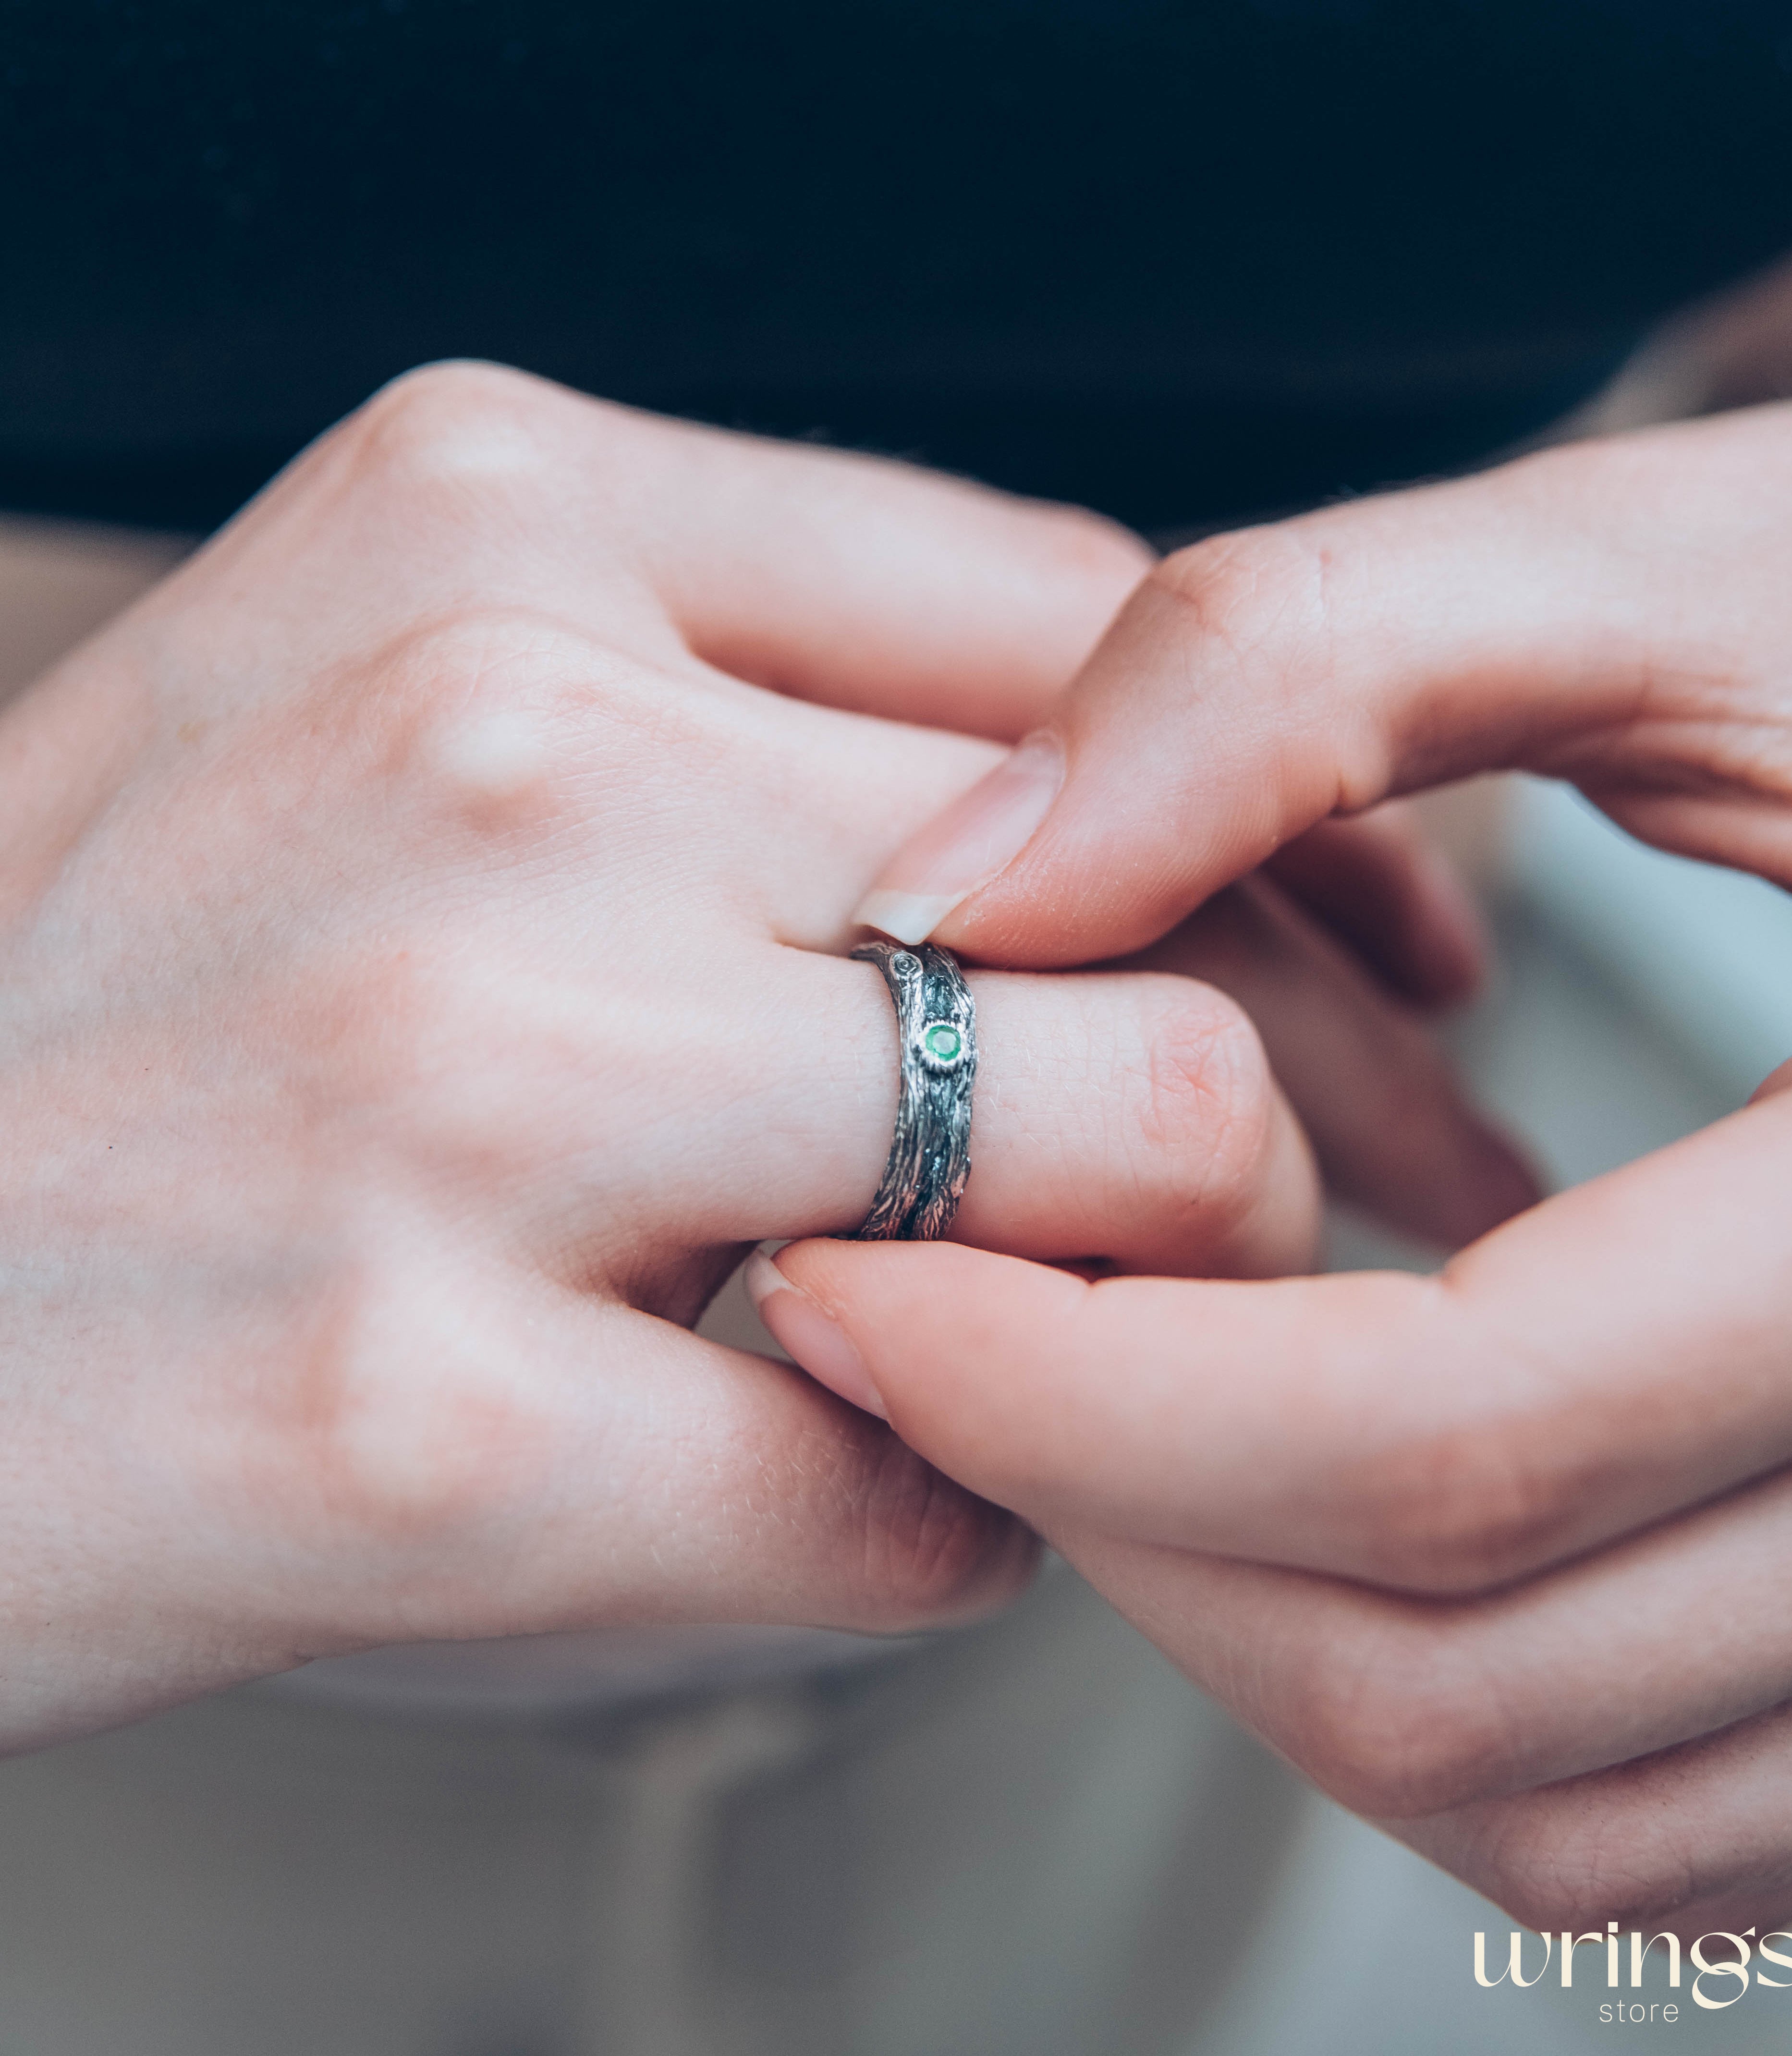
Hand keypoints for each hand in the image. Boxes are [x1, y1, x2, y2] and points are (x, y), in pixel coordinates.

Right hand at [0, 361, 1358, 1751]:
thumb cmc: (126, 1012)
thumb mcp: (376, 711)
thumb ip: (735, 708)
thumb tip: (1132, 836)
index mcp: (493, 523)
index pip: (1089, 645)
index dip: (1296, 820)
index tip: (1394, 948)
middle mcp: (489, 749)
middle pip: (1157, 908)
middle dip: (1303, 1098)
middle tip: (1328, 1210)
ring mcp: (457, 1077)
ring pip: (1122, 1163)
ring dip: (1148, 1313)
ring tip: (1068, 1366)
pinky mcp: (419, 1421)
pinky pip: (907, 1490)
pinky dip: (935, 1526)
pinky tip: (845, 1506)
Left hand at [767, 383, 1791, 1931]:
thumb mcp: (1679, 569)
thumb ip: (1295, 672)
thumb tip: (952, 893)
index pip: (1453, 1431)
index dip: (1078, 1391)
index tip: (844, 1281)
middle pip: (1468, 1666)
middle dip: (1118, 1524)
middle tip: (925, 1330)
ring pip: (1542, 1789)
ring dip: (1241, 1631)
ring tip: (1079, 1401)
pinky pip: (1646, 1804)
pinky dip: (1411, 1684)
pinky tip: (1278, 1488)